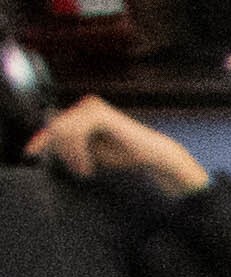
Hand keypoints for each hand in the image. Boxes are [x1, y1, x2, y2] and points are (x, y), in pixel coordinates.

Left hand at [23, 94, 200, 191]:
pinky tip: (87, 164)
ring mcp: (92, 107)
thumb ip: (70, 146)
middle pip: (56, 127)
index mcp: (83, 112)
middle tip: (78, 171)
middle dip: (62, 153)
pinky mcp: (99, 114)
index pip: (55, 124)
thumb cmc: (124, 154)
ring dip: (70, 154)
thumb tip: (49, 147)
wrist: (152, 155)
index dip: (41, 139)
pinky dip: (78, 152)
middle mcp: (86, 105)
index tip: (31, 153)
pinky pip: (76, 133)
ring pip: (63, 131)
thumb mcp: (89, 151)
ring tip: (83, 170)